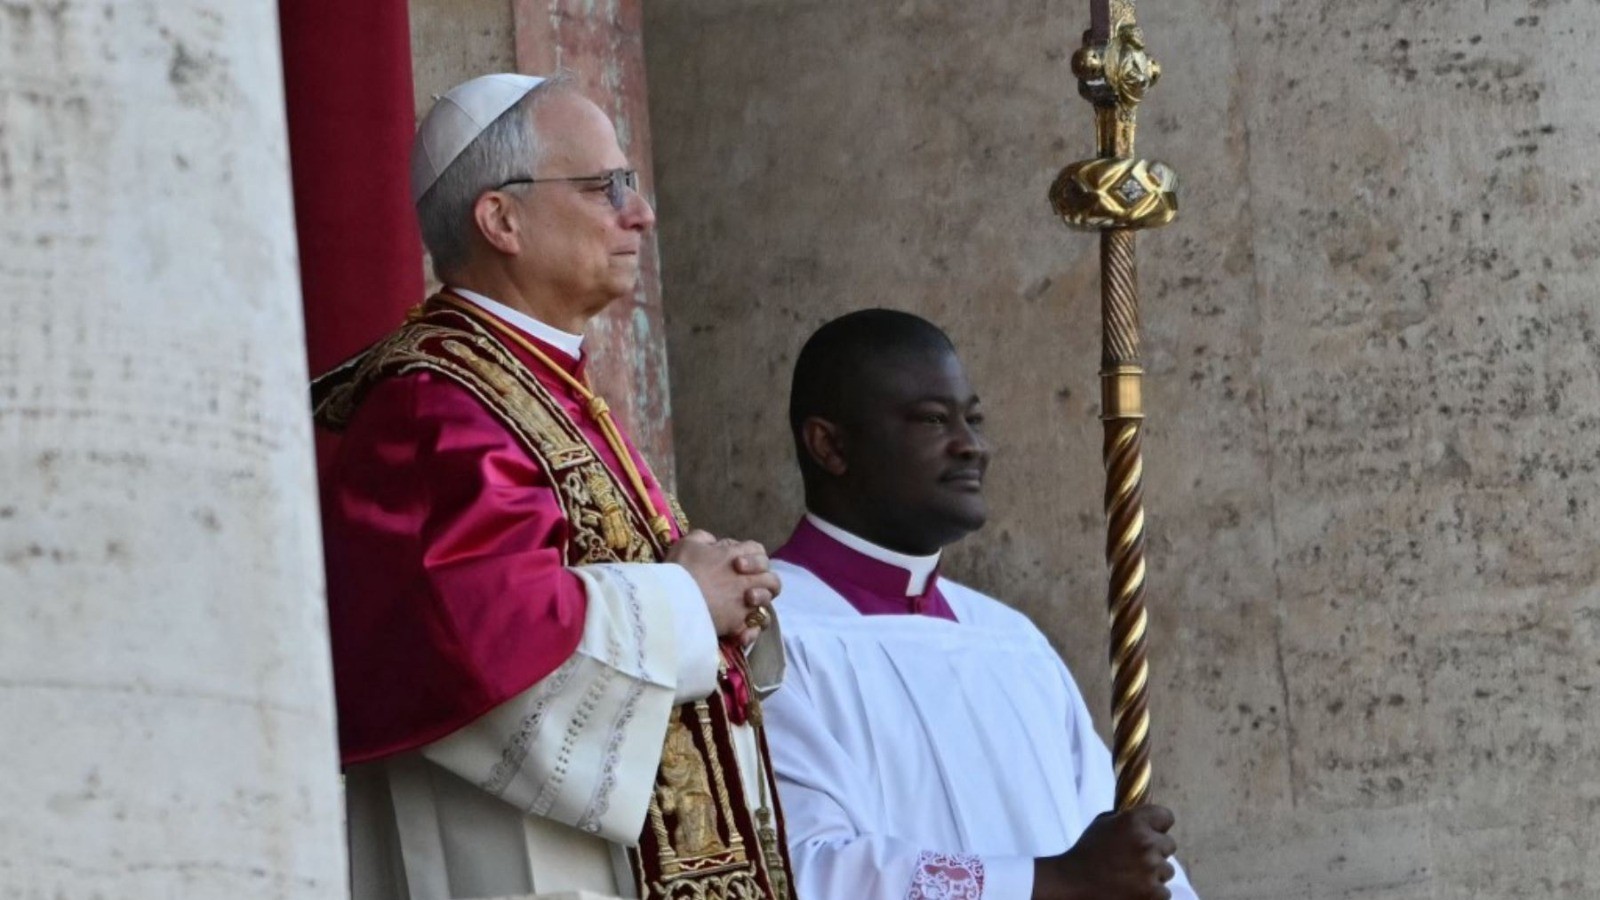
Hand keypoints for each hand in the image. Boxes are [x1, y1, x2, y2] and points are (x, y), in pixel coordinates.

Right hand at [667, 530, 780, 641]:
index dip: (752, 556)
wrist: (673, 602)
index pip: (758, 551)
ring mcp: (744, 604)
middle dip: (763, 581)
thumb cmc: (680, 570)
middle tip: (745, 586)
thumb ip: (704, 539)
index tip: (736, 562)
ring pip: (767, 606)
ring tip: (744, 606)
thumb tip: (713, 543)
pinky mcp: (738, 625)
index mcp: (736, 557)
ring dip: (760, 605)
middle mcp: (746, 581)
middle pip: (771, 580)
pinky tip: (741, 631)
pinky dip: (750, 631)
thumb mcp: (688, 543)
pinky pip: (754, 629)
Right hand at [1032, 805, 1177, 899]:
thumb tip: (1146, 818)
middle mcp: (1147, 843)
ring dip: (1154, 873)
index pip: (1166, 817)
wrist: (1073, 883)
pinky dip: (1152, 893)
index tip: (1152, 832)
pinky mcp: (1153, 893)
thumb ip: (1126, 818)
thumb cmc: (1087, 852)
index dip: (1158, 825)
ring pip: (1167, 870)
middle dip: (1156, 851)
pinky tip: (1133, 889)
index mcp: (1134, 821)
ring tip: (1130, 876)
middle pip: (1169, 845)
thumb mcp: (1102, 823)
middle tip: (1135, 858)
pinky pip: (1164, 891)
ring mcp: (1151, 869)